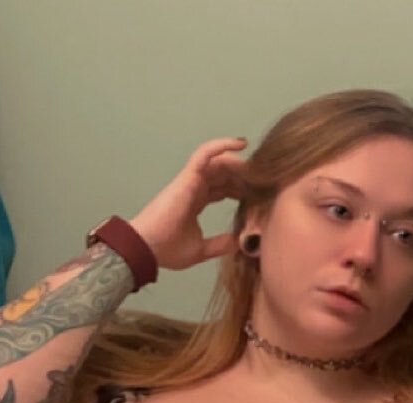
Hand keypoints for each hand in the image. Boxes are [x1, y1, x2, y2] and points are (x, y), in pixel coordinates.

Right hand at [128, 137, 249, 271]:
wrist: (148, 249)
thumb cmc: (168, 250)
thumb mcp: (201, 250)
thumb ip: (219, 244)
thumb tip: (239, 243)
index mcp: (195, 203)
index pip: (222, 189)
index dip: (240, 189)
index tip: (259, 194)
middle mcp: (194, 188)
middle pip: (224, 174)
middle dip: (244, 176)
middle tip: (264, 179)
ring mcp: (190, 180)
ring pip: (218, 162)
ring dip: (238, 162)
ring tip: (257, 166)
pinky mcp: (188, 177)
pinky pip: (206, 153)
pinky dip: (222, 145)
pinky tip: (241, 143)